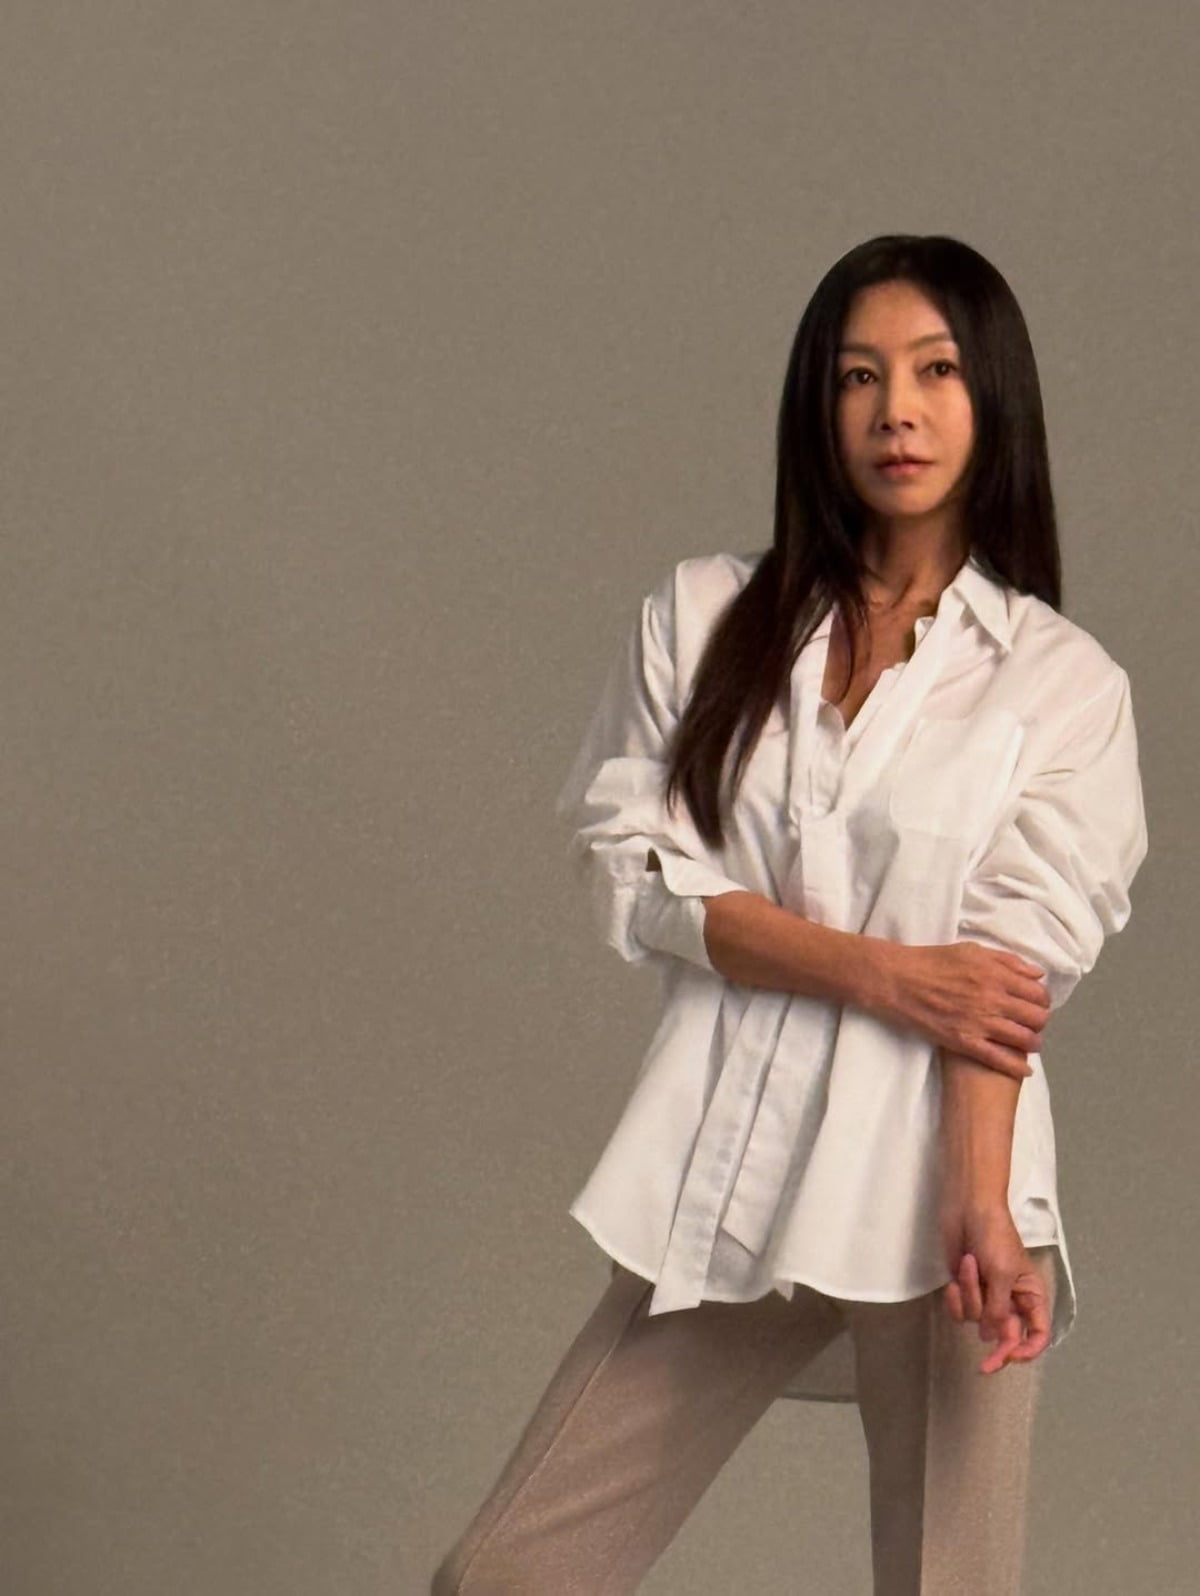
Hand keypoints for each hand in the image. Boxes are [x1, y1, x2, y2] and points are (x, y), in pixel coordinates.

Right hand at [878, 941, 1049, 1081]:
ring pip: (1024, 1040)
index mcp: (995, 973)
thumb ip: (1006, 960)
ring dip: (1032, 1043)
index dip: (1041, 1001)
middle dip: (1039, 1022)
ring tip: (1028, 1043)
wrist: (896, 980)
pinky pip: (999, 1059)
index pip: (1038, 994)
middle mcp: (992, 997)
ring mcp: (979, 1021)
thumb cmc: (931, 961)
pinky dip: (1017, 1067)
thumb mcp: (971, 951)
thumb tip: (1036, 974)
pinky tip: (1024, 1070)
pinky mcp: (964, 1041)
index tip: (1035, 1004)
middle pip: (1037, 1018)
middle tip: (1031, 1024)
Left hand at [938, 1202, 1051, 1373]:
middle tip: (983, 1368)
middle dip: (995, 1349)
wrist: (966, 1208)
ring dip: (970, 1294)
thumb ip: (998, 1310)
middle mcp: (1010, 1300)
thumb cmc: (994, 1235)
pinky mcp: (965, 1289)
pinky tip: (956, 1275)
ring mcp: (986, 1295)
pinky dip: (956, 1295)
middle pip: (1007, 1338)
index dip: (1028, 1351)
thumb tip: (992, 1339)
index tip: (1011, 1357)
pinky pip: (960, 1309)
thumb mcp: (1002, 1274)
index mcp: (1030, 1295)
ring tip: (970, 1264)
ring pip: (978, 1320)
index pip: (1038, 1334)